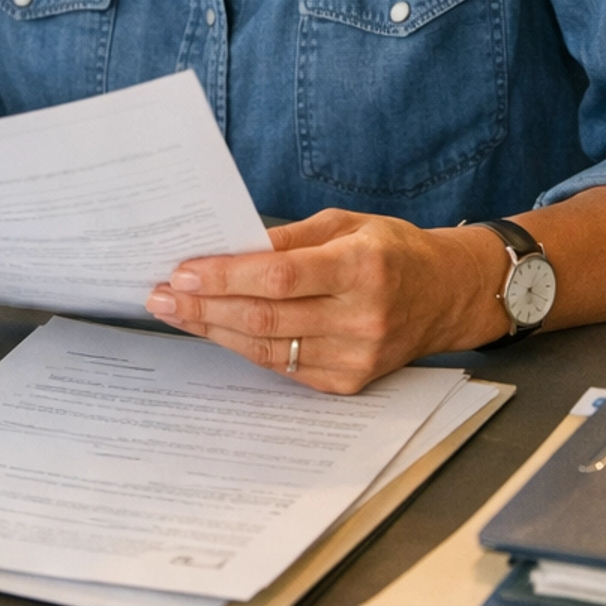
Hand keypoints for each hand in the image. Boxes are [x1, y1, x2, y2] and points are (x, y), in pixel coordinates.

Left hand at [144, 208, 502, 393]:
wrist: (445, 296)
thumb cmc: (391, 251)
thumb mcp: (345, 224)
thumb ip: (288, 237)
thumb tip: (227, 246)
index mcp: (362, 266)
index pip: (279, 276)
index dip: (225, 277)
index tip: (182, 272)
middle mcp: (362, 316)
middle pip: (266, 317)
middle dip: (204, 307)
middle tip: (160, 296)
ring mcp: (356, 356)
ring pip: (267, 348)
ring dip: (213, 331)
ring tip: (176, 313)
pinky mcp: (348, 382)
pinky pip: (282, 368)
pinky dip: (243, 348)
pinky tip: (216, 331)